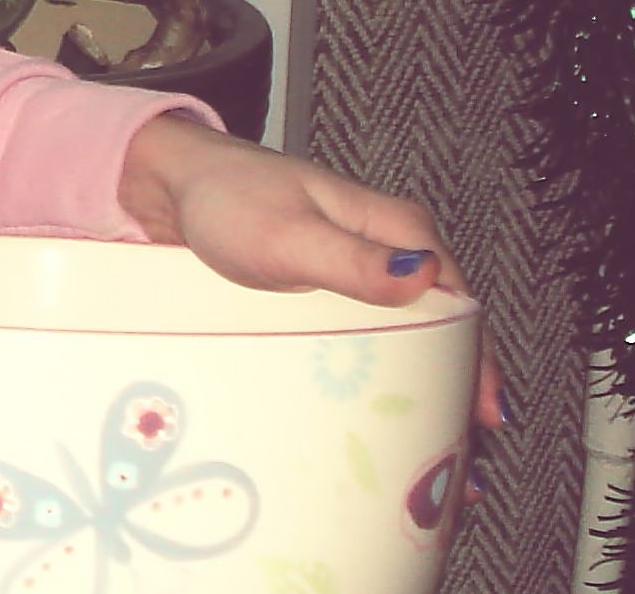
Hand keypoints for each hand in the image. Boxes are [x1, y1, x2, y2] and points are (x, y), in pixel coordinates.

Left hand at [117, 113, 505, 432]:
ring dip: (417, 387)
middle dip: (453, 388)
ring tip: (423, 453)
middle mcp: (385, 247)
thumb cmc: (226, 197)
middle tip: (455, 459)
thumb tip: (425, 277)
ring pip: (407, 337)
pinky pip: (366, 336)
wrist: (169, 184)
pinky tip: (372, 413)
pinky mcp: (326, 288)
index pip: (460, 304)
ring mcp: (356, 269)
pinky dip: (376, 374)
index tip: (474, 423)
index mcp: (396, 227)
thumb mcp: (289, 234)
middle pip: (442, 327)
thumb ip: (354, 259)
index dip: (474, 364)